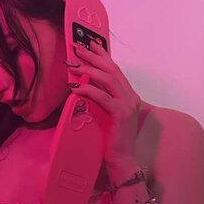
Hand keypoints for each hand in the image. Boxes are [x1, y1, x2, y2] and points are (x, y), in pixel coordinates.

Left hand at [69, 41, 141, 167]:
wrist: (121, 161)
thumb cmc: (110, 140)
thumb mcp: (104, 114)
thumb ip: (99, 98)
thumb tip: (82, 82)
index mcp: (129, 95)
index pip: (115, 69)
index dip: (102, 54)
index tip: (89, 42)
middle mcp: (131, 96)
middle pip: (111, 69)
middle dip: (93, 57)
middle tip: (76, 48)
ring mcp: (128, 104)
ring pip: (108, 79)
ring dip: (88, 69)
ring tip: (72, 64)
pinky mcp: (121, 114)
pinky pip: (103, 96)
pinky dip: (88, 89)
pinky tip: (75, 86)